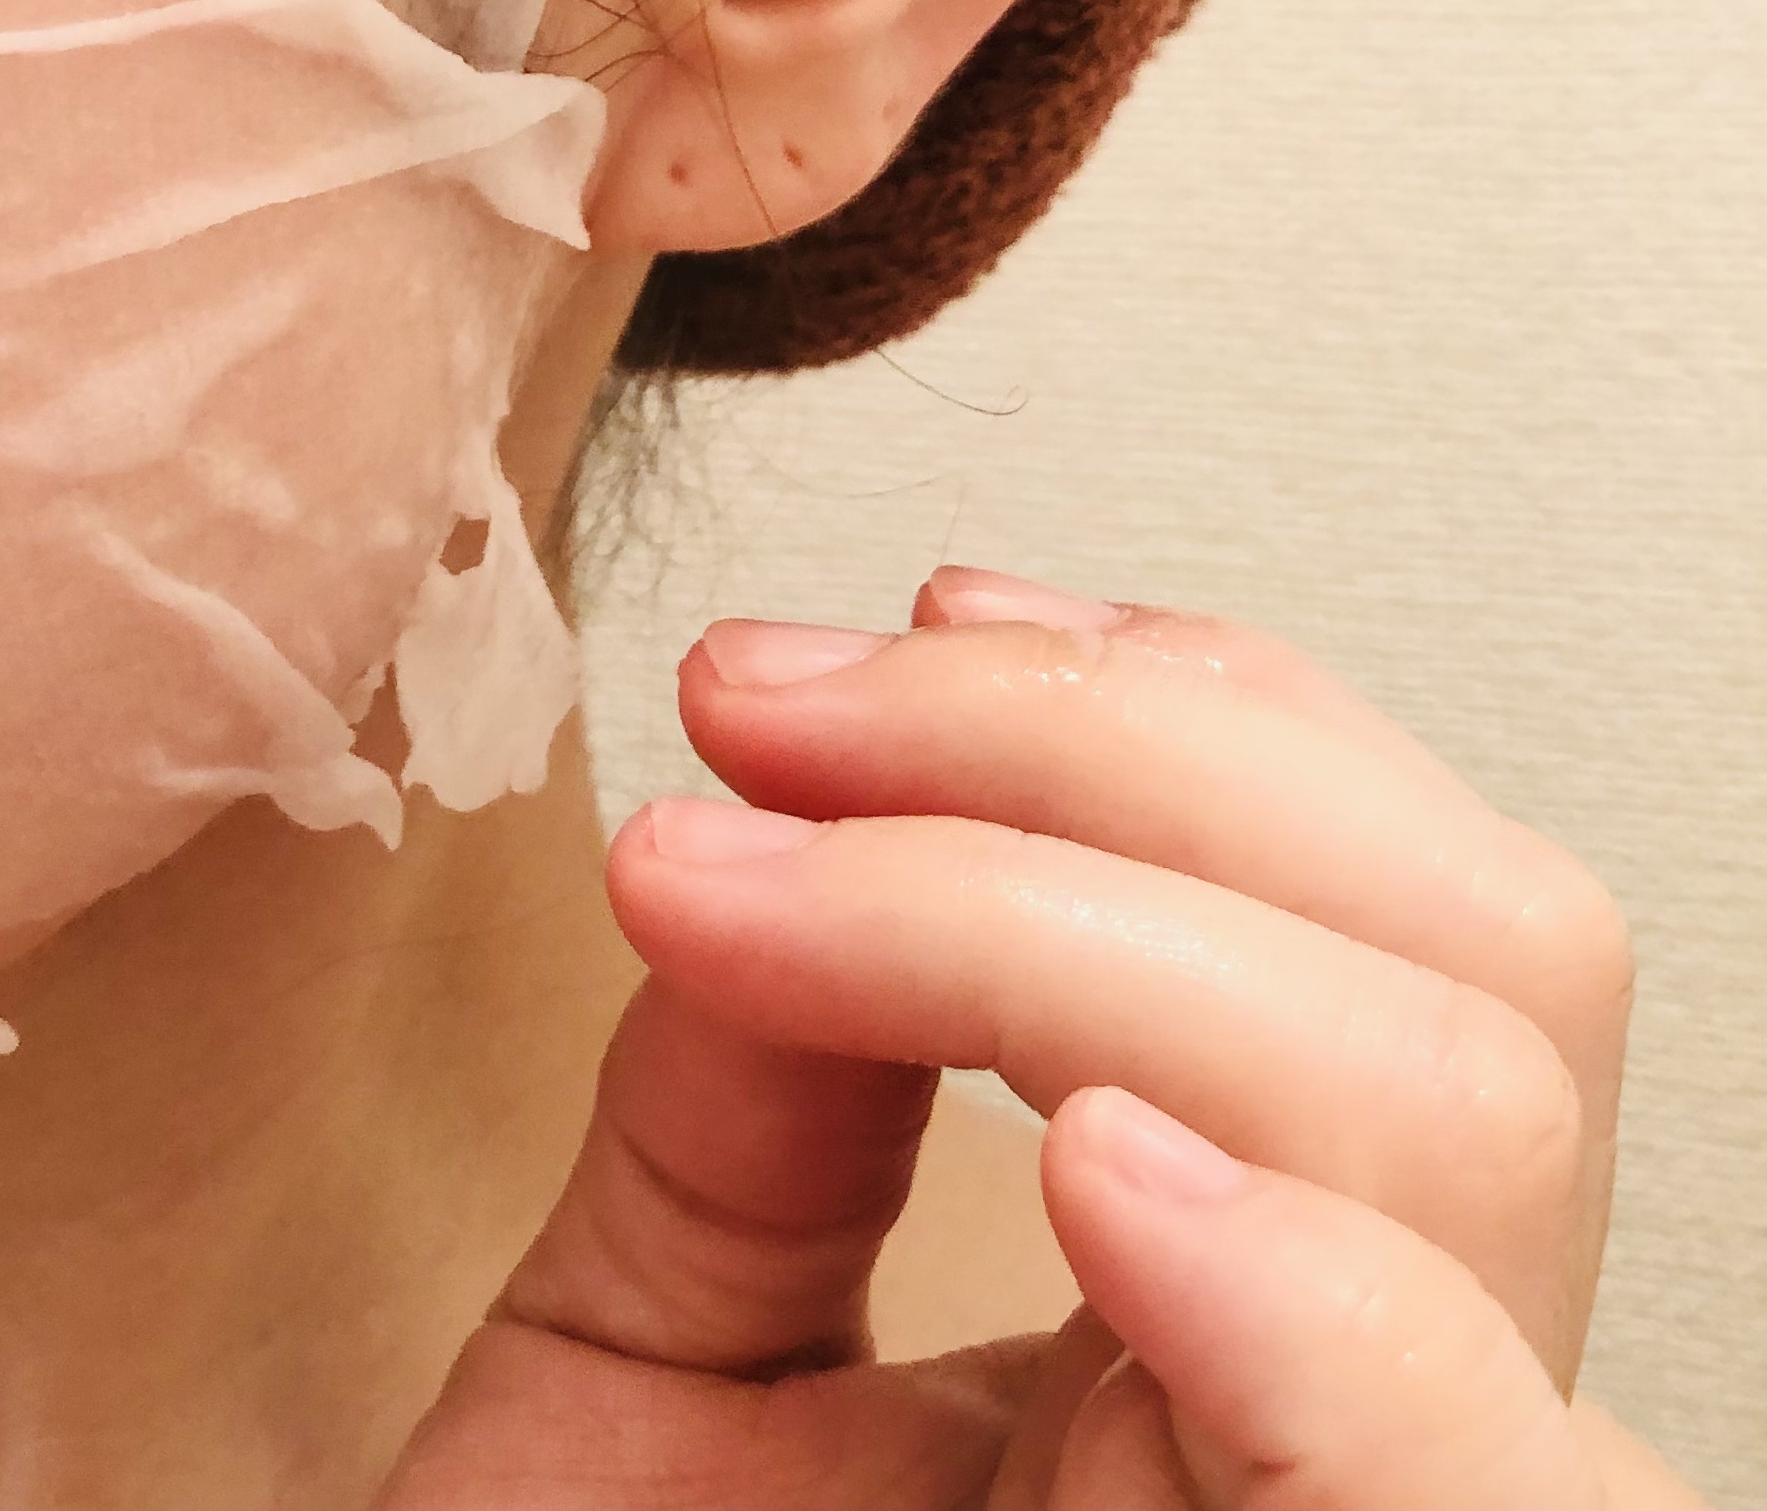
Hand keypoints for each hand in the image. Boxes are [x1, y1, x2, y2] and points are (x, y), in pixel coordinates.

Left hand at [381, 566, 1701, 1507]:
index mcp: (1230, 1330)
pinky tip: (1109, 1179)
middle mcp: (1352, 1437)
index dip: (1134, 718)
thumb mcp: (641, 1371)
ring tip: (770, 889)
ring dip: (1103, 915)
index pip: (1377, 930)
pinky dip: (1335, 1324)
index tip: (793, 680)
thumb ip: (745, 1102)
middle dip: (1099, 756)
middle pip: (1472, 972)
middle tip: (765, 715)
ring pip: (1475, 1144)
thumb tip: (783, 819)